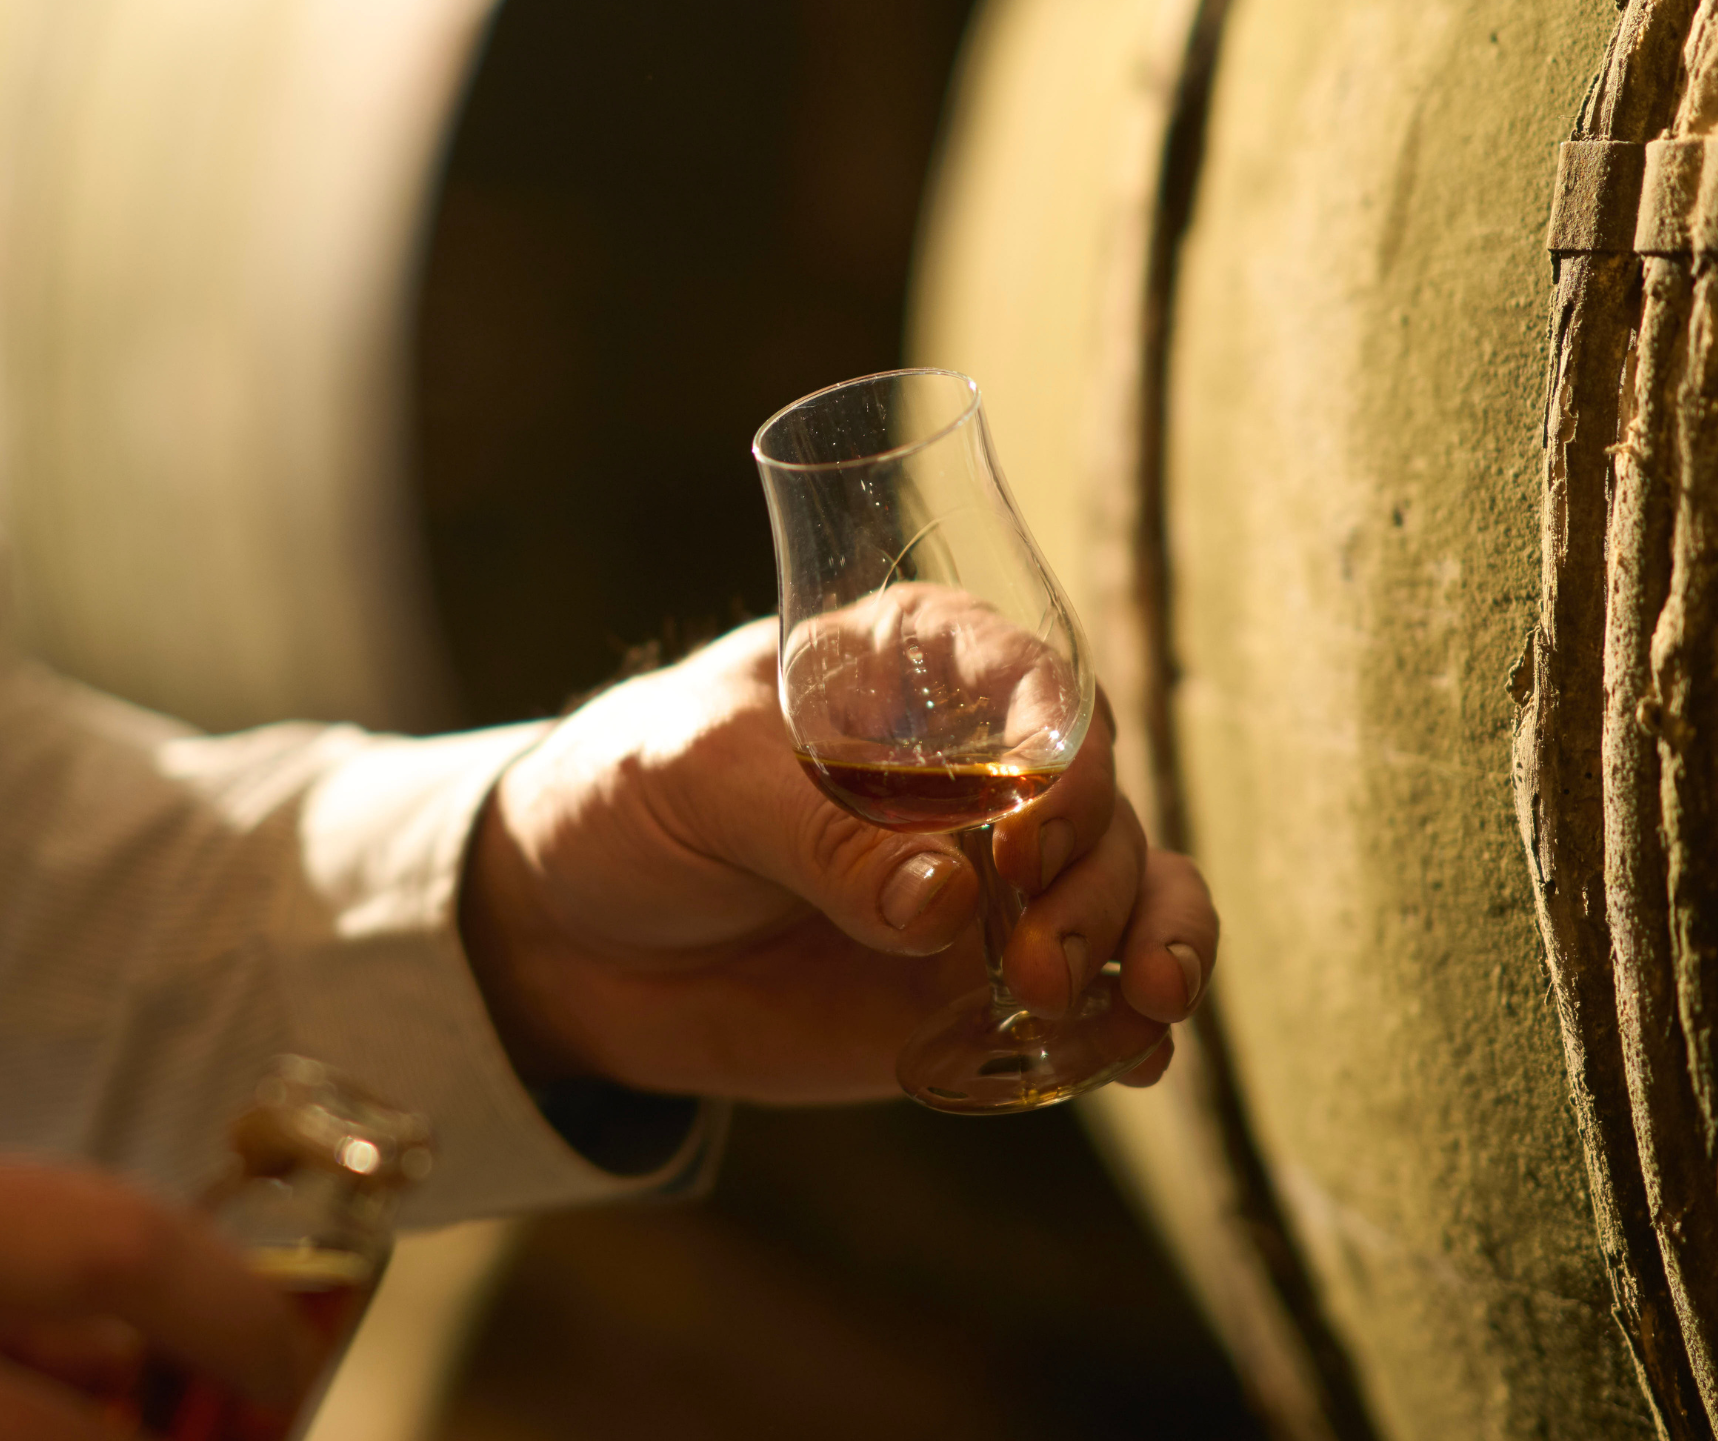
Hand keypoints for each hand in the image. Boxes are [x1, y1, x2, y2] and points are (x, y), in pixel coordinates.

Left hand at [461, 618, 1218, 1103]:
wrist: (569, 933)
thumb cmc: (629, 798)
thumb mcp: (697, 781)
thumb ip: (816, 835)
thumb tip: (943, 903)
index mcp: (921, 664)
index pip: (1038, 688)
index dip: (1057, 762)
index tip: (1021, 841)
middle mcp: (984, 767)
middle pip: (1101, 802)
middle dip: (1096, 882)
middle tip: (1034, 959)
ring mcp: (995, 880)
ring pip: (1129, 893)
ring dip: (1149, 944)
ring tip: (1140, 1005)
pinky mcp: (981, 982)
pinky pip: (1088, 997)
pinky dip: (1128, 1026)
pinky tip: (1139, 1054)